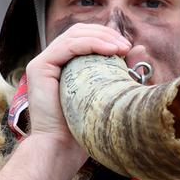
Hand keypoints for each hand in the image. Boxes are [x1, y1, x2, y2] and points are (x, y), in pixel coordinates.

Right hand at [21, 24, 134, 170]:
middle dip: (106, 34)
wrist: (63, 148)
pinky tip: (110, 50)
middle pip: (79, 32)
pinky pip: (67, 46)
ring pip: (74, 35)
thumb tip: (141, 49)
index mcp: (65, 64)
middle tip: (127, 46)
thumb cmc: (85, 126)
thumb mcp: (109, 92)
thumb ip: (123, 70)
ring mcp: (43, 63)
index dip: (107, 36)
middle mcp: (53, 61)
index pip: (85, 37)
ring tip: (122, 48)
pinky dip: (90, 44)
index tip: (129, 48)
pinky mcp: (39, 67)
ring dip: (101, 37)